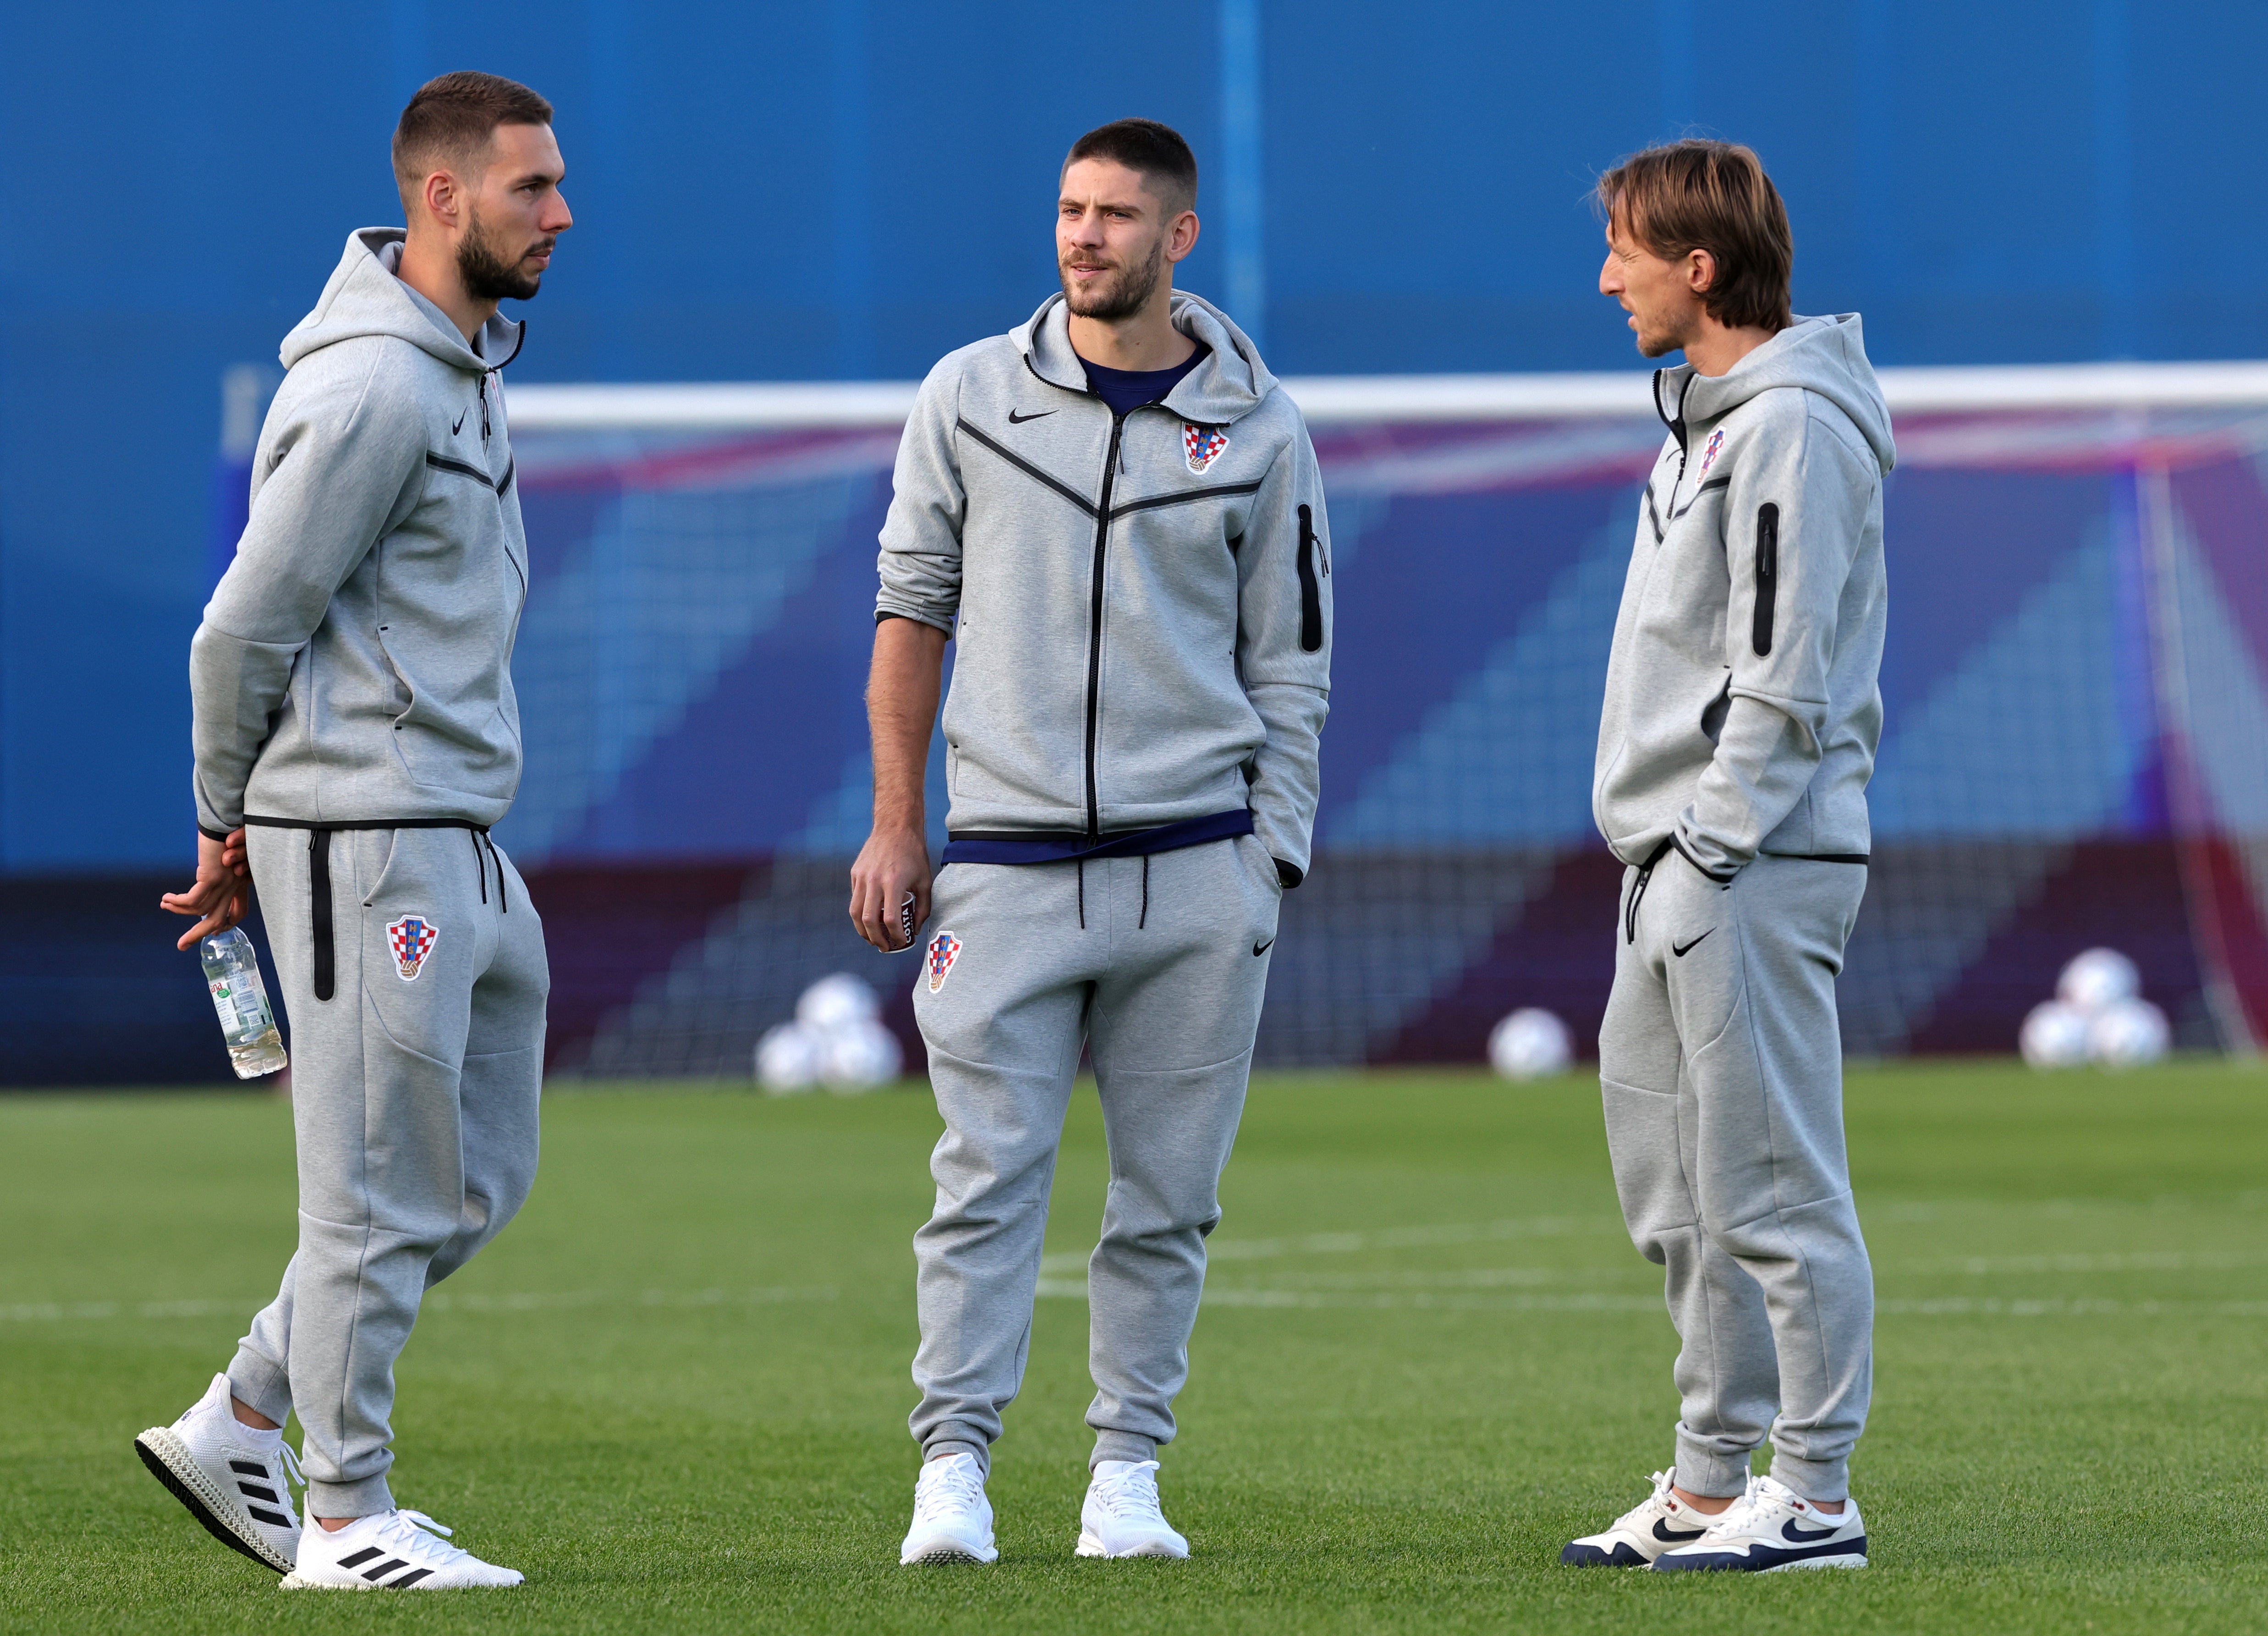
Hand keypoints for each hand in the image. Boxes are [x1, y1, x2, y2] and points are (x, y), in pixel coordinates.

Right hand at [161, 828, 251, 950]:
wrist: (225, 820)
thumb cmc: (223, 835)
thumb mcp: (224, 857)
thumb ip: (220, 872)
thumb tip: (207, 882)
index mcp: (239, 882)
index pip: (239, 910)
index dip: (227, 923)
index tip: (214, 931)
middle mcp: (234, 886)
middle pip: (218, 920)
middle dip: (197, 934)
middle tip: (181, 946)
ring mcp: (224, 883)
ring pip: (200, 912)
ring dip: (178, 910)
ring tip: (165, 903)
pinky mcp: (211, 877)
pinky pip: (193, 900)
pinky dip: (178, 902)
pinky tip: (167, 898)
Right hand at [849, 825, 930, 951]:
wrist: (895, 827)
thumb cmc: (914, 855)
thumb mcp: (925, 881)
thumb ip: (923, 908)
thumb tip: (914, 930)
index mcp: (894, 882)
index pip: (891, 919)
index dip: (896, 935)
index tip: (902, 942)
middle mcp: (874, 880)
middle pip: (868, 920)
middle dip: (876, 939)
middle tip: (884, 947)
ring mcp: (862, 876)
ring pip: (855, 912)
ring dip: (863, 930)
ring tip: (873, 938)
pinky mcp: (855, 873)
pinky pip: (855, 898)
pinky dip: (860, 913)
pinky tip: (870, 918)